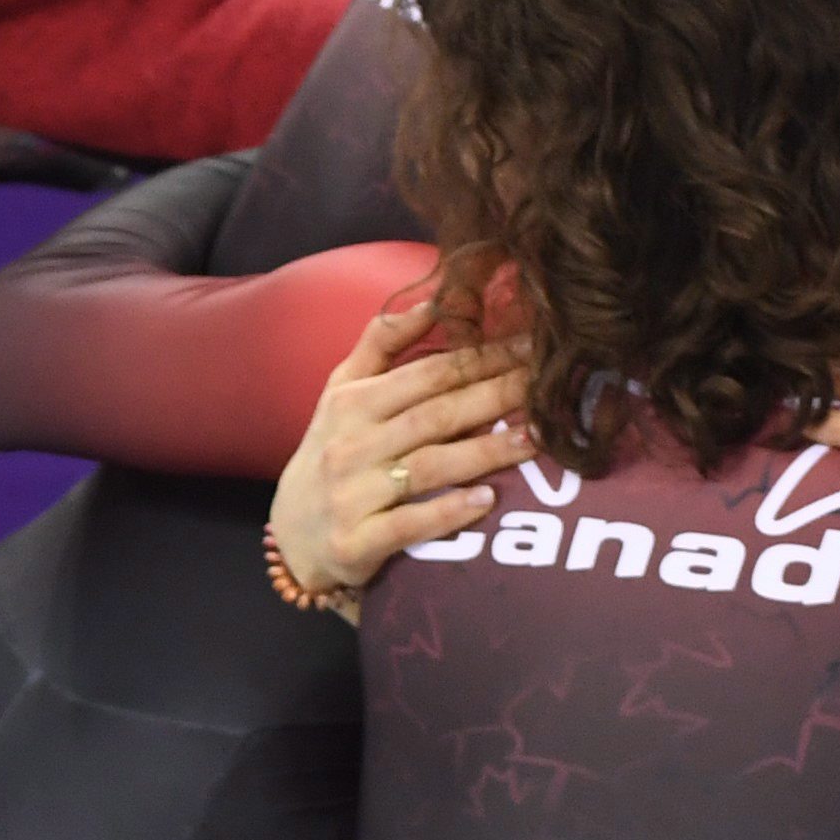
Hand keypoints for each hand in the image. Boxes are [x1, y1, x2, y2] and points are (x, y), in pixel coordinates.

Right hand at [264, 280, 522, 602]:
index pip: (428, 375)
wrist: (291, 536)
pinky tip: (485, 501)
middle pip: (434, 415)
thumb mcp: (342, 392)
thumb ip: (383, 342)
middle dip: (495, 397)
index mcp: (352, 403)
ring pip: (426, 467)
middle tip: (547, 386)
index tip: (531, 346)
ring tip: (534, 440)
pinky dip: (446, 512)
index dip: (482, 359)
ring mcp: (351, 495)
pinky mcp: (355, 541)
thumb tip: (434, 297)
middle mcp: (349, 445)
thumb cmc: (331, 454)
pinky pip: (408, 524)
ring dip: (484, 453)